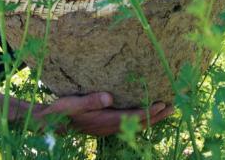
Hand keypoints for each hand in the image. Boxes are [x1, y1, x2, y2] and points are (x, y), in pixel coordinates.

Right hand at [33, 92, 172, 135]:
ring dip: (151, 118)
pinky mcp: (106, 125)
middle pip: (139, 123)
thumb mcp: (73, 103)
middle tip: (173, 107)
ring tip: (166, 110)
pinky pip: (129, 123)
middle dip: (156, 116)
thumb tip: (110, 97)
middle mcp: (110, 126)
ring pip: (136, 125)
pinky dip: (141, 118)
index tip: (162, 103)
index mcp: (105, 120)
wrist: (51, 123)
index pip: (132, 116)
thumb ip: (91, 101)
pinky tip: (145, 112)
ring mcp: (108, 127)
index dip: (148, 111)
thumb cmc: (61, 110)